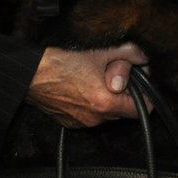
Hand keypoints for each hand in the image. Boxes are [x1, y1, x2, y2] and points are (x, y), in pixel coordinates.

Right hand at [26, 43, 148, 127]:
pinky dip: (94, 106)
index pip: (142, 110)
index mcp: (106, 103)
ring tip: (99, 82)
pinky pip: (92, 117)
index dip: (146, 96)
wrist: (31, 75)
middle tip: (117, 78)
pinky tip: (86, 89)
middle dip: (126, 95)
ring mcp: (81, 123)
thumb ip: (128, 54)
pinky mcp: (70, 123)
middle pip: (125, 111)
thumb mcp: (101, 53)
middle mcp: (95, 118)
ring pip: (108, 114)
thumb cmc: (62, 64)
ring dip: (109, 100)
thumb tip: (143, 58)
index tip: (142, 85)